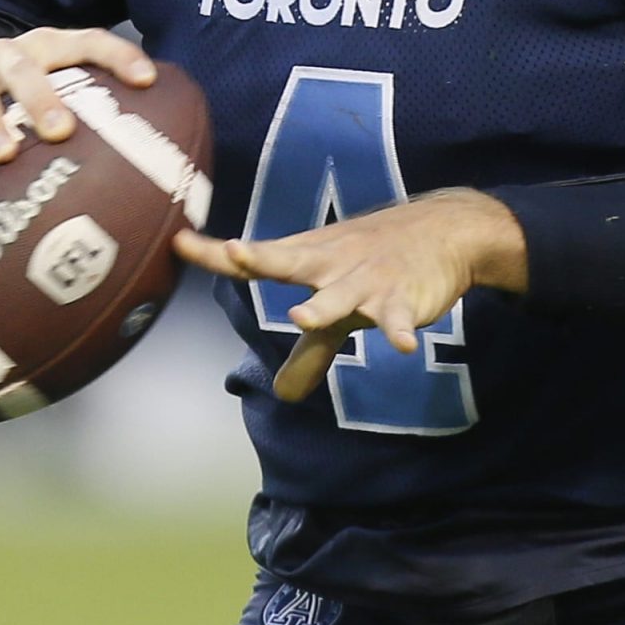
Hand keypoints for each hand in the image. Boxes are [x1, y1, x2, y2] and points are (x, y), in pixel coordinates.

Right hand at [0, 26, 154, 183]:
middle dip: (42, 97)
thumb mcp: (49, 91)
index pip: (88, 41)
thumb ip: (91, 117)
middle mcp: (6, 57)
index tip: (147, 80)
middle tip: (61, 131)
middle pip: (25, 67)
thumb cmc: (14, 99)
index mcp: (46, 49)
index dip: (118, 56)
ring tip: (3, 156)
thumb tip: (159, 175)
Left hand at [175, 190, 525, 403]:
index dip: (218, 255)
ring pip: (342, 295)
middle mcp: (332, 266)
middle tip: (235, 254)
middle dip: (264, 258)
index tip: (179, 242)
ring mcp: (367, 281)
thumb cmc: (378, 262)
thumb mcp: (340, 308)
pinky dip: (400, 329)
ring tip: (302, 317)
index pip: (258, 258)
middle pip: (292, 262)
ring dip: (324, 306)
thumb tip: (283, 395)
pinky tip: (402, 346)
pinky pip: (398, 317)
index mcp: (309, 259)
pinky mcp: (403, 298)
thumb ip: (311, 351)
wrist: (445, 230)